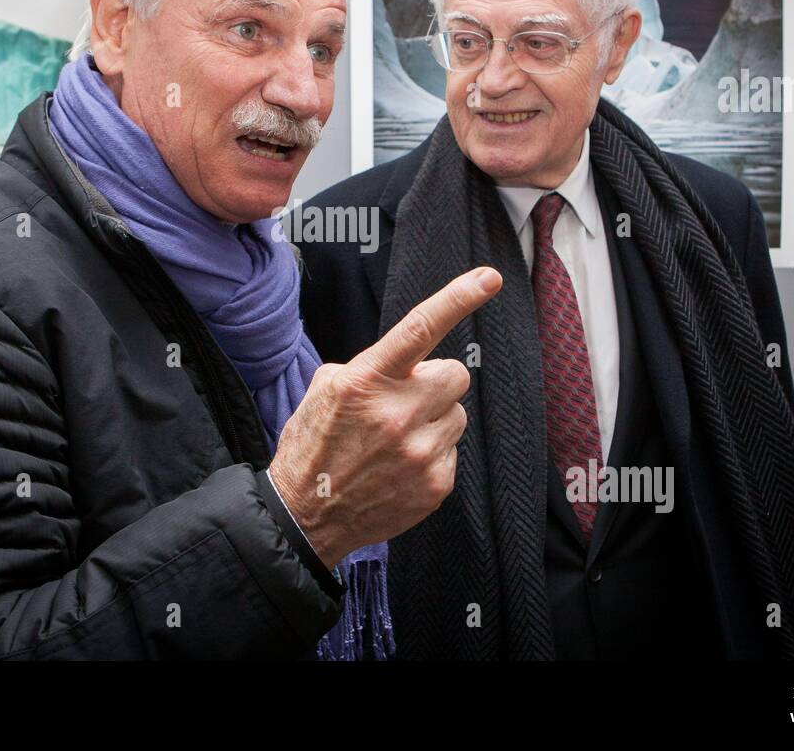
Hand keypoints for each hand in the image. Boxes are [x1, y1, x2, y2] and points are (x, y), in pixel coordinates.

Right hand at [269, 266, 501, 568]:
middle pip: (454, 374)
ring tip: (397, 441)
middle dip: (435, 382)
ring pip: (457, 413)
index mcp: (366, 380)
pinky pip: (452, 450)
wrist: (305, 515)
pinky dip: (432, 455)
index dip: (458, 298)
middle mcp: (397, 412)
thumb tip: (402, 361)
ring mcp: (420, 451)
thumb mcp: (324, 390)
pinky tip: (400, 468)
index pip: (420, 328)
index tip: (488, 278)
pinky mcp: (436, 483)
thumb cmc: (313, 447)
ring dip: (434, 420)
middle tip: (405, 402)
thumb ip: (367, 366)